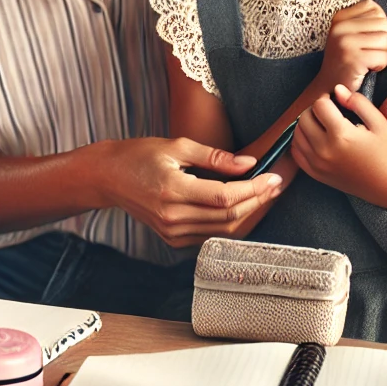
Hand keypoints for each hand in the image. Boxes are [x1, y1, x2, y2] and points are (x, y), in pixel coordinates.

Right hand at [100, 137, 283, 248]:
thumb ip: (215, 157)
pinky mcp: (173, 239)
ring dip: (249, 214)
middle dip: (258, 201)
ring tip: (267, 194)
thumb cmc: (140, 155)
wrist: (108, 177)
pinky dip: (232, 223)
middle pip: (228, 217)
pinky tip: (245, 207)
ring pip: (224, 230)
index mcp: (173, 191)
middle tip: (277, 185)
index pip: (225, 197)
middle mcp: (173, 218)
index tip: (274, 177)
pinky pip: (211, 235)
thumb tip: (249, 162)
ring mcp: (172, 233)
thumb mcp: (178, 146)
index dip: (254, 189)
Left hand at [292, 84, 386, 199]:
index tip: (335, 103)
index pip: (319, 105)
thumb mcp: (378, 122)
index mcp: (341, 135)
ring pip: (297, 133)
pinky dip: (301, 141)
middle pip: (304, 117)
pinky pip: (296, 151)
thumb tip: (337, 89)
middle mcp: (324, 150)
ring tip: (322, 124)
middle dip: (315, 110)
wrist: (384, 184)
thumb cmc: (383, 151)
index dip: (327, 99)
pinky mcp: (314, 173)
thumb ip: (357, 102)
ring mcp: (317, 163)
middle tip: (328, 112)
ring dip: (306, 124)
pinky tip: (315, 138)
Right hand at [319, 0, 386, 91]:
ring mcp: (344, 42)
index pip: (374, 9)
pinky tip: (366, 70)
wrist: (328, 89)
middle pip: (383, 24)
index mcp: (339, 17)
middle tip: (367, 53)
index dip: (377, 27)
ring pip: (386, 40)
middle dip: (382, 41)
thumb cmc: (346, 62)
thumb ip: (365, 20)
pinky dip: (379, 66)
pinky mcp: (353, 59)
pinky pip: (383, 58)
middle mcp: (339, 26)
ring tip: (367, 61)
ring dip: (382, 54)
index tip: (364, 40)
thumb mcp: (349, 34)